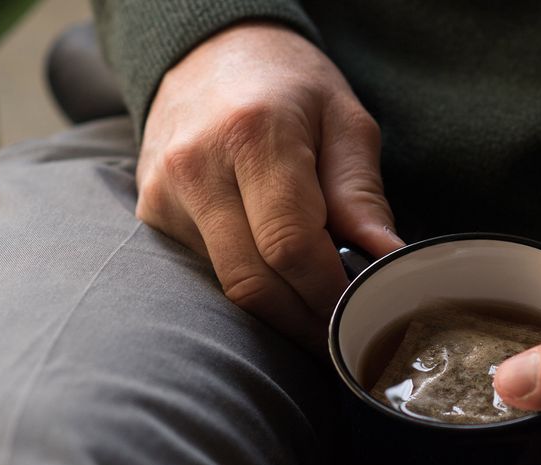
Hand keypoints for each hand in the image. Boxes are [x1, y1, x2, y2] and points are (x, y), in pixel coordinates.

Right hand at [136, 22, 401, 348]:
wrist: (211, 51)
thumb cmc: (290, 85)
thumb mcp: (346, 123)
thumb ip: (362, 196)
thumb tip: (388, 262)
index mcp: (252, 134)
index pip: (289, 246)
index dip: (329, 296)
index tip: (362, 316)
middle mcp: (196, 166)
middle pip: (254, 281)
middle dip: (307, 321)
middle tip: (346, 337)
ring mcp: (165, 193)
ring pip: (228, 288)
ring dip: (282, 316)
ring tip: (322, 317)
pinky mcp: (152, 212)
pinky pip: (208, 274)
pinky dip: (252, 291)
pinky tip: (285, 290)